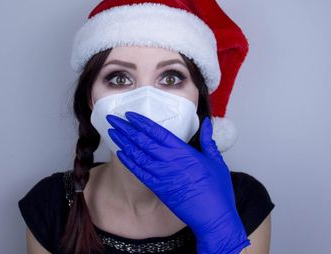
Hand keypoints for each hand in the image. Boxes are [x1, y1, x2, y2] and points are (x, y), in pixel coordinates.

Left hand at [106, 111, 249, 253]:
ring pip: (138, 155)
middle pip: (143, 140)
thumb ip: (208, 140)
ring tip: (113, 132)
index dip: (142, 122)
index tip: (130, 114)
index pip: (157, 132)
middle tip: (114, 118)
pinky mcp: (158, 188)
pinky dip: (129, 161)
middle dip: (127, 128)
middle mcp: (169, 161)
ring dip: (124, 142)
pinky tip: (120, 153)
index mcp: (183, 152)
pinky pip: (139, 172)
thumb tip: (206, 124)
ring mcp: (162, 175)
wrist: (213, 216)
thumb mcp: (216, 161)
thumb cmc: (217, 190)